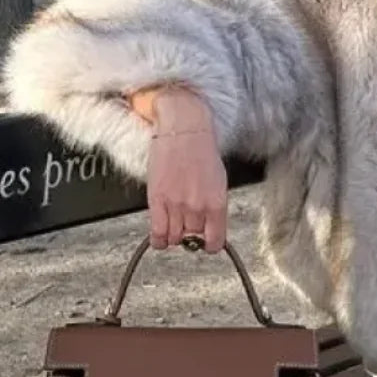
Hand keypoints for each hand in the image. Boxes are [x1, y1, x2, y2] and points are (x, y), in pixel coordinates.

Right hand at [137, 87, 227, 251]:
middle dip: (191, 236)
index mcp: (217, 203)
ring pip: (174, 238)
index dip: (210, 245)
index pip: (215, 241)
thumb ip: (214, 207)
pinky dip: (158, 239)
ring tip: (174, 226)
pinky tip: (160, 236)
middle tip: (188, 227)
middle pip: (193, 239)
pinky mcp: (156, 200)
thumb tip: (210, 227)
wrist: (184, 131)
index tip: (206, 242)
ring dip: (174, 236)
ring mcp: (176, 205)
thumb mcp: (219, 182)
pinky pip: (157, 232)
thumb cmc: (203, 152)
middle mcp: (197, 207)